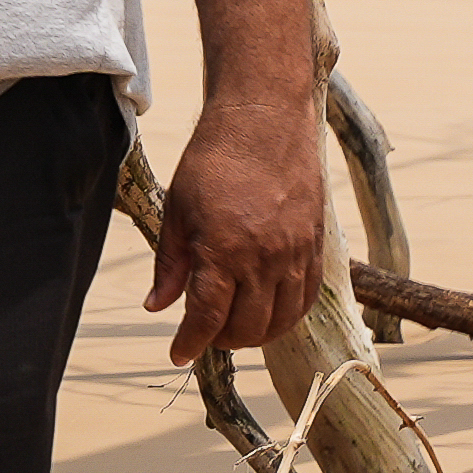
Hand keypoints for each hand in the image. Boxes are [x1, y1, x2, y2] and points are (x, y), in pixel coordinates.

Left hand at [142, 99, 330, 367]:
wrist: (265, 119)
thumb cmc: (214, 159)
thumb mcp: (177, 210)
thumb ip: (170, 265)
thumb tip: (156, 307)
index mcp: (223, 250)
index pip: (208, 318)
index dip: (191, 343)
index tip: (179, 354)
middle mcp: (264, 259)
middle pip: (246, 328)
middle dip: (220, 340)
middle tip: (203, 332)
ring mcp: (295, 254)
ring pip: (280, 320)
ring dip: (255, 334)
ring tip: (233, 326)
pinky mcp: (315, 246)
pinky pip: (306, 298)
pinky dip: (286, 315)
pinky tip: (268, 311)